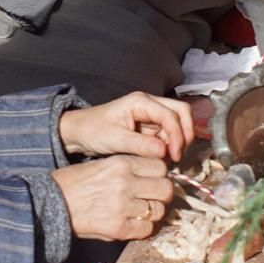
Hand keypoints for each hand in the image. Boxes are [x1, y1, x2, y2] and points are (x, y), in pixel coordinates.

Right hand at [53, 155, 175, 240]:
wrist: (53, 203)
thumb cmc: (75, 183)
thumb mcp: (103, 165)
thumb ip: (130, 169)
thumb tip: (155, 177)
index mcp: (122, 164)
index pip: (160, 167)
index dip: (159, 175)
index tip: (154, 180)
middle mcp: (125, 183)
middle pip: (165, 189)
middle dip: (161, 194)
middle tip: (152, 198)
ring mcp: (123, 207)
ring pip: (158, 210)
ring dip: (152, 212)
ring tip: (139, 211)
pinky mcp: (119, 228)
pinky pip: (147, 229)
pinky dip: (142, 228)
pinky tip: (131, 223)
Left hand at [60, 91, 194, 162]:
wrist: (79, 133)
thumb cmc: (93, 131)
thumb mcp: (115, 139)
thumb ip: (140, 145)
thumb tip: (164, 152)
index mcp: (141, 101)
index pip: (170, 114)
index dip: (178, 135)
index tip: (175, 156)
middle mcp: (150, 105)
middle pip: (181, 113)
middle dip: (185, 134)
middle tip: (179, 156)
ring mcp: (151, 116)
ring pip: (177, 125)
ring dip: (178, 142)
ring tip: (169, 161)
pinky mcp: (150, 128)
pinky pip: (168, 135)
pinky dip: (170, 147)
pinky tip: (163, 159)